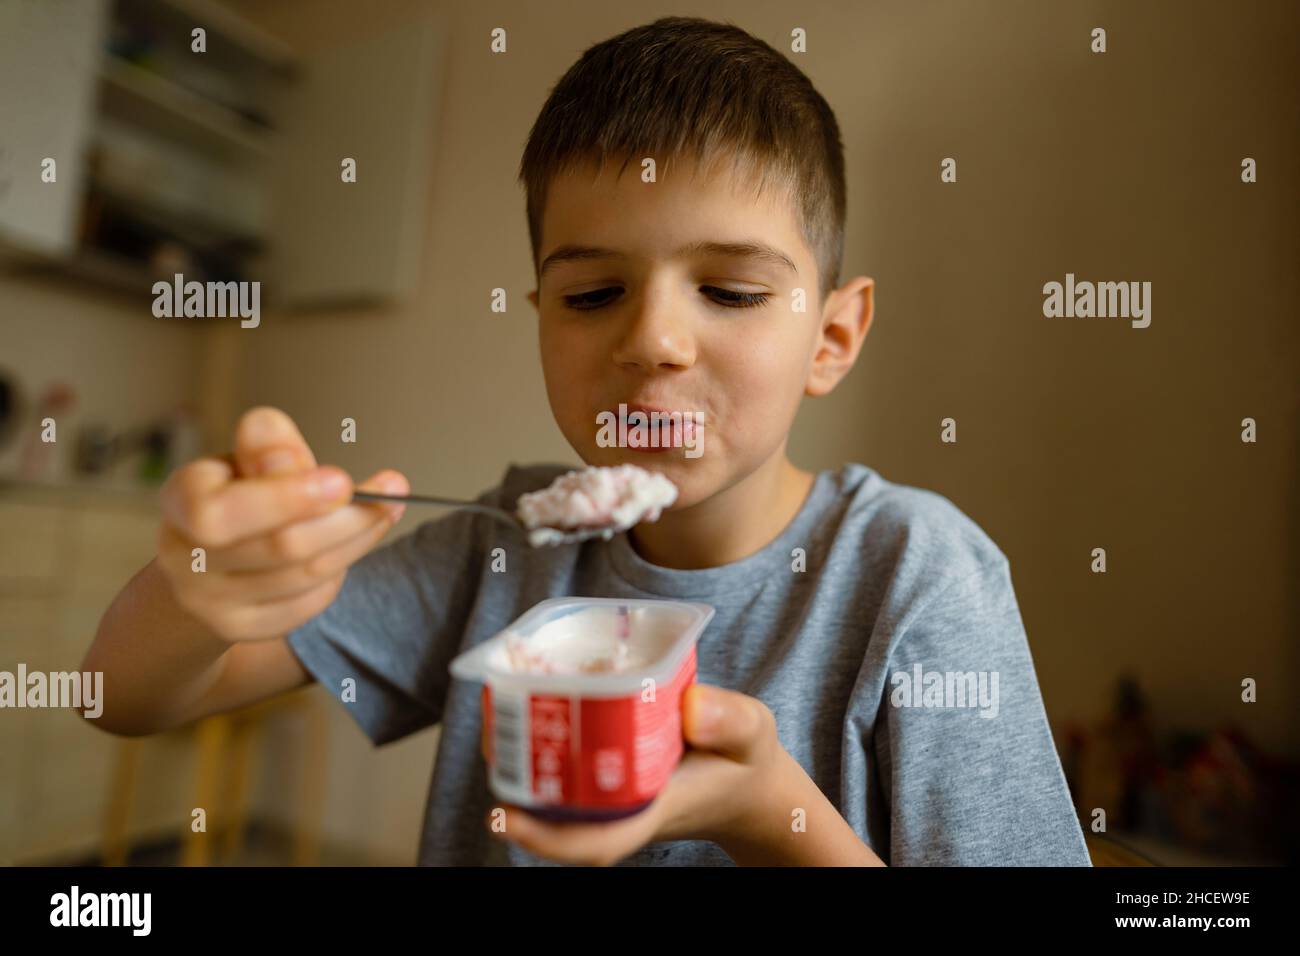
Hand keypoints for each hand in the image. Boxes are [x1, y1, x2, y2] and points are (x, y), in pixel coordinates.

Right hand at [156, 406, 408, 641]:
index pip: (222, 512)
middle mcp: (184, 557)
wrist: (209, 563)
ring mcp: (208, 601)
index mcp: (181, 501)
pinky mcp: (239, 629)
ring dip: (356, 540)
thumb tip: (280, 447)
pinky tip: (347, 547)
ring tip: (384, 510)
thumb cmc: (242, 497)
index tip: (343, 481)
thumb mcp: (249, 459)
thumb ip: (268, 446)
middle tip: (391, 492)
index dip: (287, 499)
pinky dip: (338, 572)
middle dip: (347, 520)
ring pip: (304, 575)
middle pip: (280, 547)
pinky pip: (309, 603)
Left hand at [484, 683, 794, 865]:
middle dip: (516, 777)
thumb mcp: (753, 732)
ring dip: (523, 755)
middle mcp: (619, 810)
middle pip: (553, 813)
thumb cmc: (746, 760)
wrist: (746, 784)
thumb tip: (692, 706)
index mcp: (651, 809)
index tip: (503, 816)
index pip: (592, 840)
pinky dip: (544, 738)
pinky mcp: (603, 780)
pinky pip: (562, 768)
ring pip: (550, 791)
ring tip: (502, 704)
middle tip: (494, 725)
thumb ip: (731, 720)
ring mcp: (608, 798)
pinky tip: (531, 699)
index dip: (544, 838)